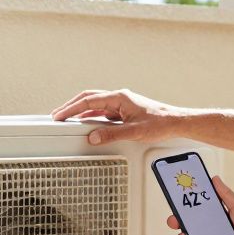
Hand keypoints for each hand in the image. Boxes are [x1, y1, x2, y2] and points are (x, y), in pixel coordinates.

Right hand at [50, 89, 191, 144]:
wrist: (175, 121)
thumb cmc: (160, 123)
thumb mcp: (135, 132)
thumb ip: (112, 134)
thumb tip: (93, 137)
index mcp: (119, 97)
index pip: (88, 101)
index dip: (71, 108)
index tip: (59, 115)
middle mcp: (119, 97)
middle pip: (88, 98)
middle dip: (71, 106)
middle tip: (57, 114)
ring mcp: (121, 103)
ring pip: (95, 104)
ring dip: (80, 110)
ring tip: (68, 118)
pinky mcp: (124, 110)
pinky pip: (103, 111)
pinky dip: (91, 116)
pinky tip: (86, 123)